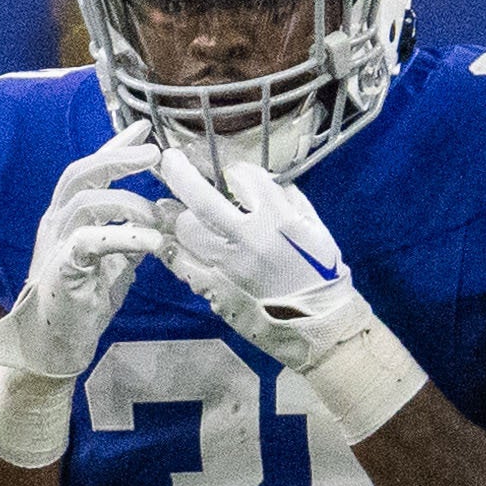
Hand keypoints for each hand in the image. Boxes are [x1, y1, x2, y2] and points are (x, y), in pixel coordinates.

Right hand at [0, 137, 165, 463]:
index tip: (145, 129)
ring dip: (128, 202)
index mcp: (67, 217)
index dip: (116, 146)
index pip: (90, 169)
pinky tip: (152, 241)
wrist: (54, 347)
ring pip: (86, 200)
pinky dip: (123, 235)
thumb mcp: (115, 264)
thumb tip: (161, 219)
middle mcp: (56, 222)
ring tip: (159, 215)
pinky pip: (90, 240)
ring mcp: (55, 244)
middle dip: (119, 157)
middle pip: (82, 172)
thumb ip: (130, 238)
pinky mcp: (61, 268)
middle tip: (155, 153)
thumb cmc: (82, 304)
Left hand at [149, 158, 385, 385]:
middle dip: (181, 175)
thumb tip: (258, 181)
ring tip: (169, 206)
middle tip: (171, 161)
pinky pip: (181, 263)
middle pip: (200, 199)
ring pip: (184, 230)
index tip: (233, 174)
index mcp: (276, 220)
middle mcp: (246, 239)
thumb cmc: (321, 273)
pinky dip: (171, 249)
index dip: (236, 171)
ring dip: (177, 215)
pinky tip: (165, 239)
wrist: (317, 324)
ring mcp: (225, 266)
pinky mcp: (213, 288)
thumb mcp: (314, 227)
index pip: (243, 178)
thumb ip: (287, 199)